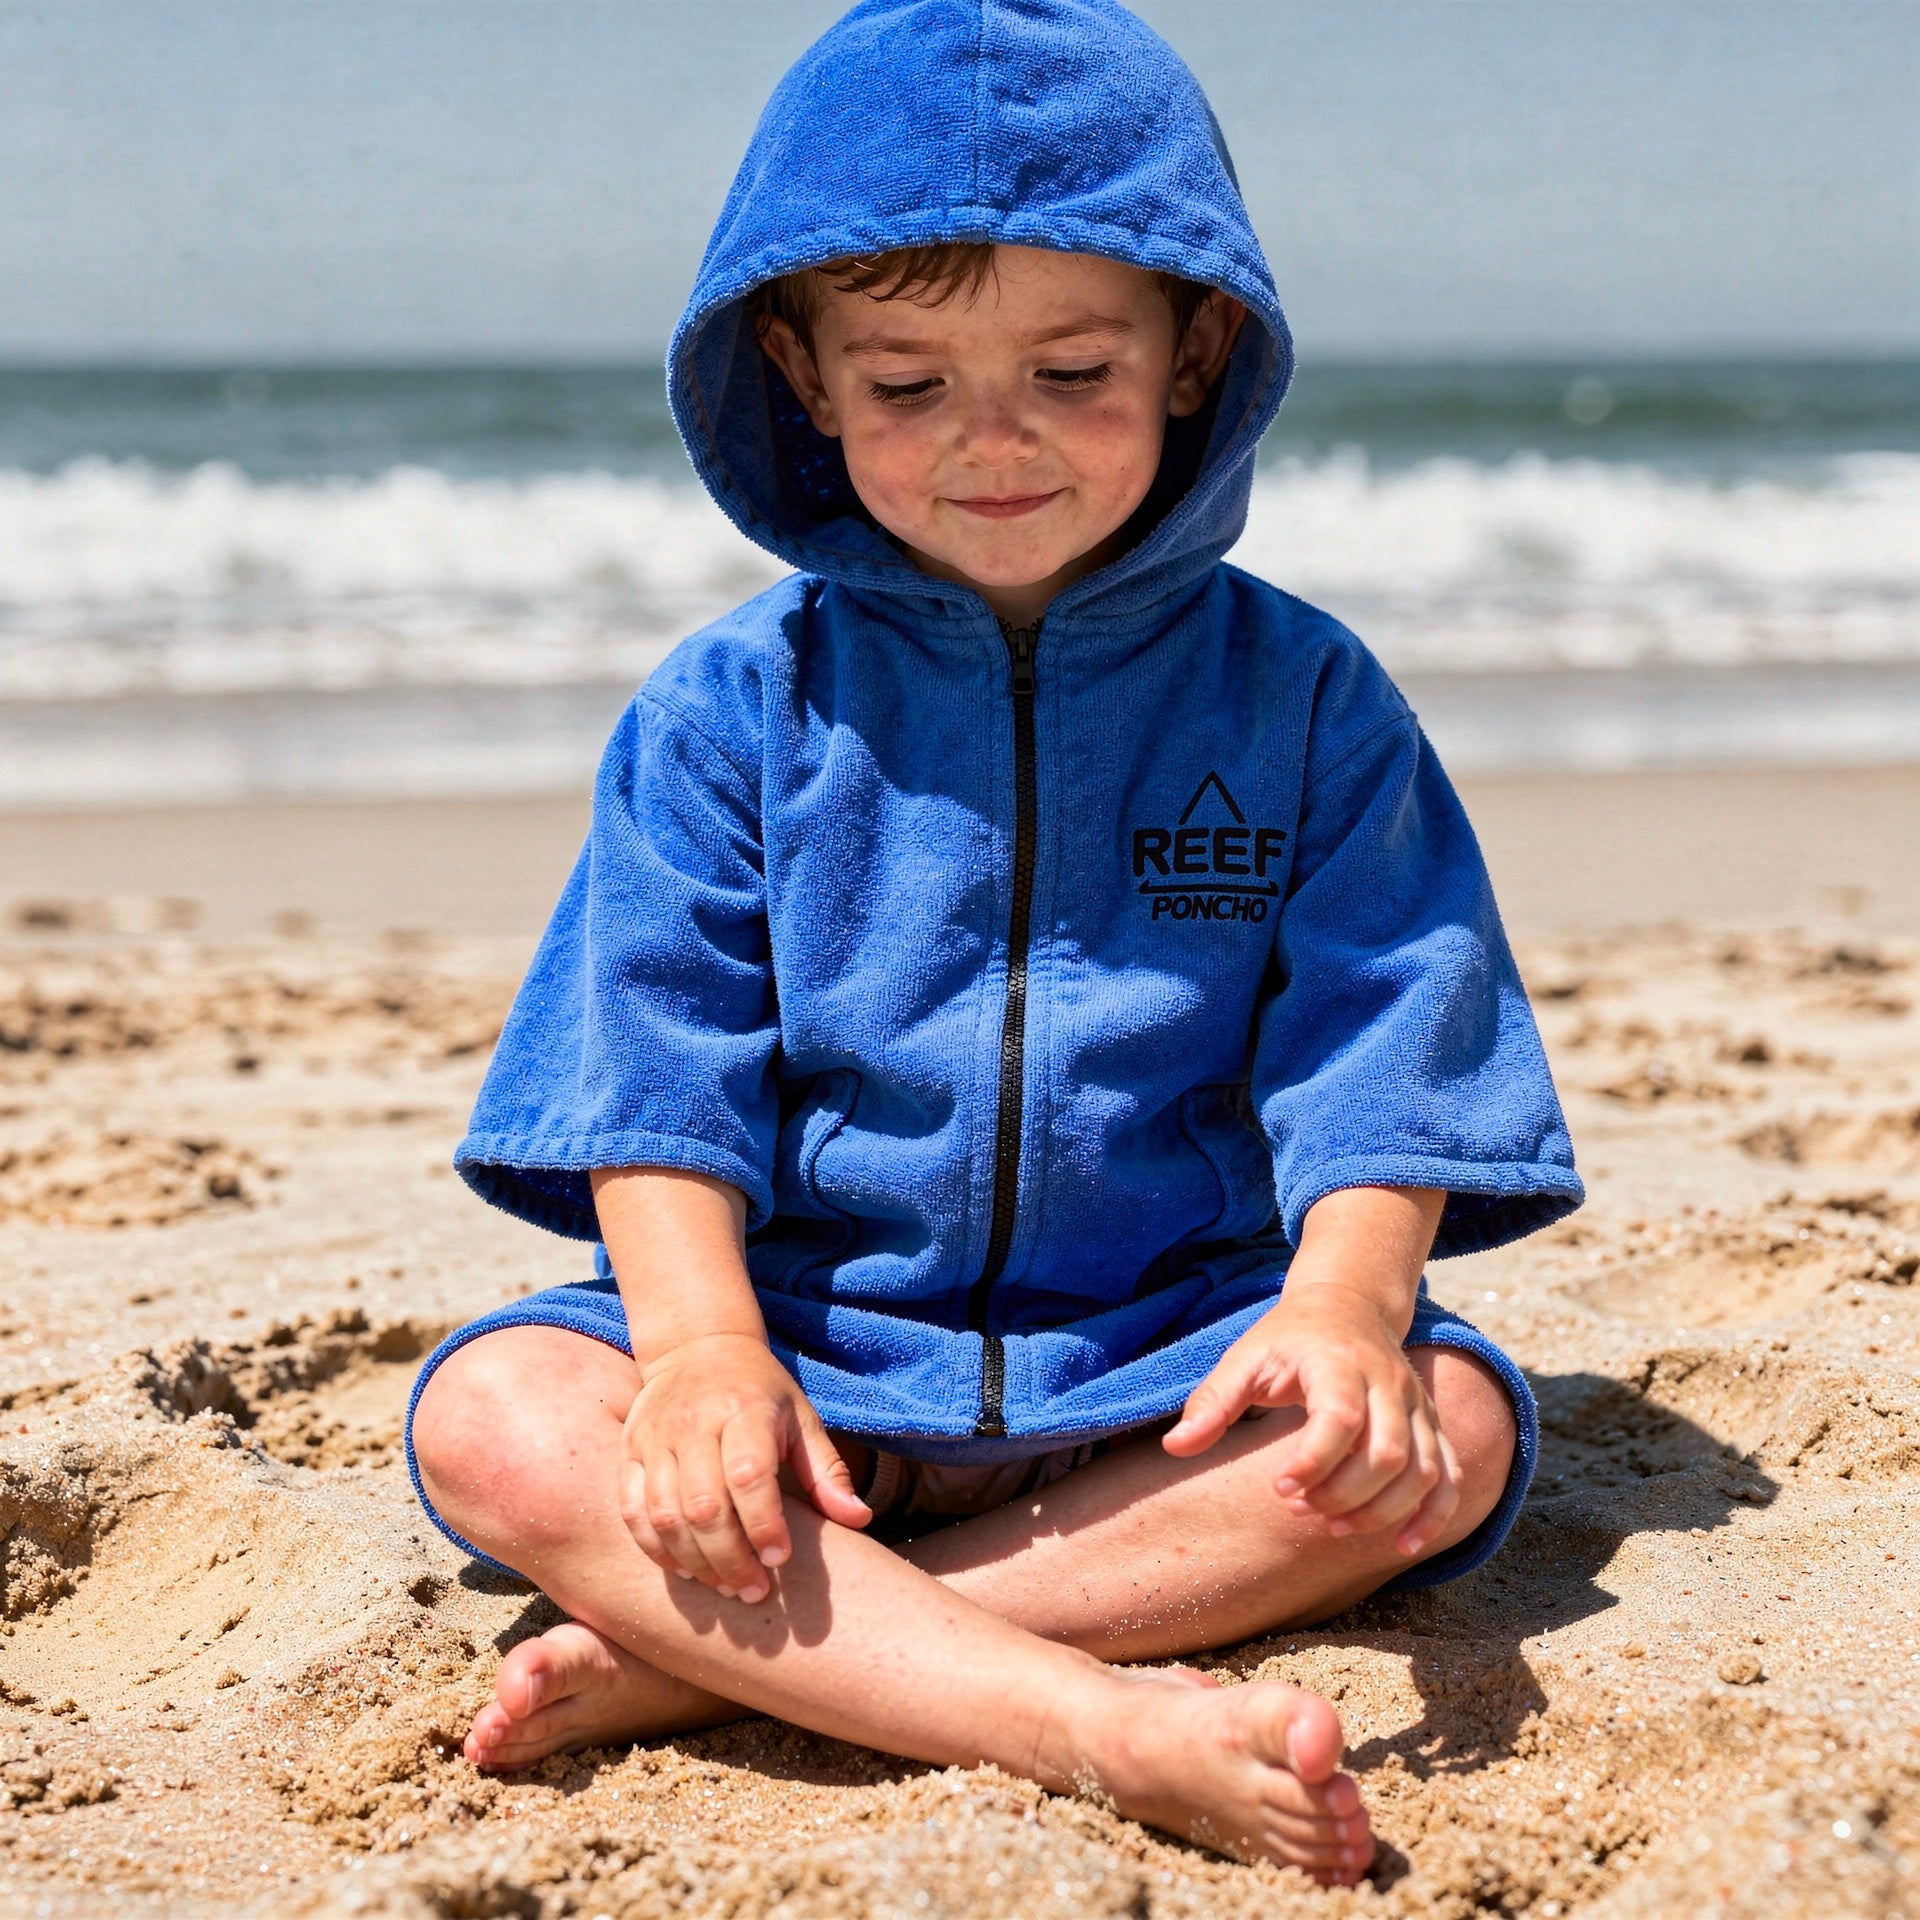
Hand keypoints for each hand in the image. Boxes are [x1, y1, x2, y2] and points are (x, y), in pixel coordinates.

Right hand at [619, 1331, 870, 1600]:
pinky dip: (655, 1548)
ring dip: (694, 1561)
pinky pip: (632, 1510)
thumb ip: (828, 1472)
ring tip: (723, 1587)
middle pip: (704, 1506)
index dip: (763, 1525)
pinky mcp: (630, 1450)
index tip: (780, 1559)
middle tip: (752, 1591)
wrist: (697, 1346)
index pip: (748, 1476)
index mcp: (744, 1410)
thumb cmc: (760, 1391)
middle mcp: (694, 1423)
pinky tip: (684, 1568)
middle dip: (729, 1559)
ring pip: (665, 1515)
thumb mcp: (802, 1419)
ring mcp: (656, 1437)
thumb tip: (860, 1519)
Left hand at [1163, 1281, 1460, 1559]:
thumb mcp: (1244, 1358)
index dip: (1313, 1462)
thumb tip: (1175, 1447)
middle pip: (1388, 1452)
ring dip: (1382, 1511)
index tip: (1279, 1488)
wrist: (1348, 1304)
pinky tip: (1402, 1545)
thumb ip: (1212, 1402)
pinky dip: (1434, 1515)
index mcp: (1338, 1362)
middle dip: (1344, 1494)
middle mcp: (1387, 1383)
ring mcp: (1417, 1405)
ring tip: (1333, 1526)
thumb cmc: (1288, 1338)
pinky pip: (1448, 1475)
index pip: (1340, 1418)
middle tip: (1301, 1509)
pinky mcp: (1432, 1425)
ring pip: (1422, 1470)